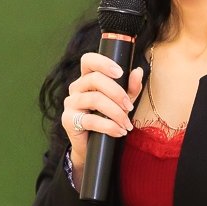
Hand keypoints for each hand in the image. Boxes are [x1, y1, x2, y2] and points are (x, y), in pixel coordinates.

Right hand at [61, 52, 144, 180]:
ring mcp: (70, 103)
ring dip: (116, 113)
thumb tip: (138, 71)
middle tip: (129, 107)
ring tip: (127, 124)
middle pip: (94, 79)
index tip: (120, 72)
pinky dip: (109, 126)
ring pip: (94, 99)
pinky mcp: (68, 120)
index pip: (88, 60)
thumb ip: (130, 87)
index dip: (103, 63)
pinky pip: (91, 120)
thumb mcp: (122, 102)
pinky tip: (119, 132)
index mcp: (87, 78)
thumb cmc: (107, 118)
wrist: (92, 145)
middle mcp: (76, 88)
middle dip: (117, 93)